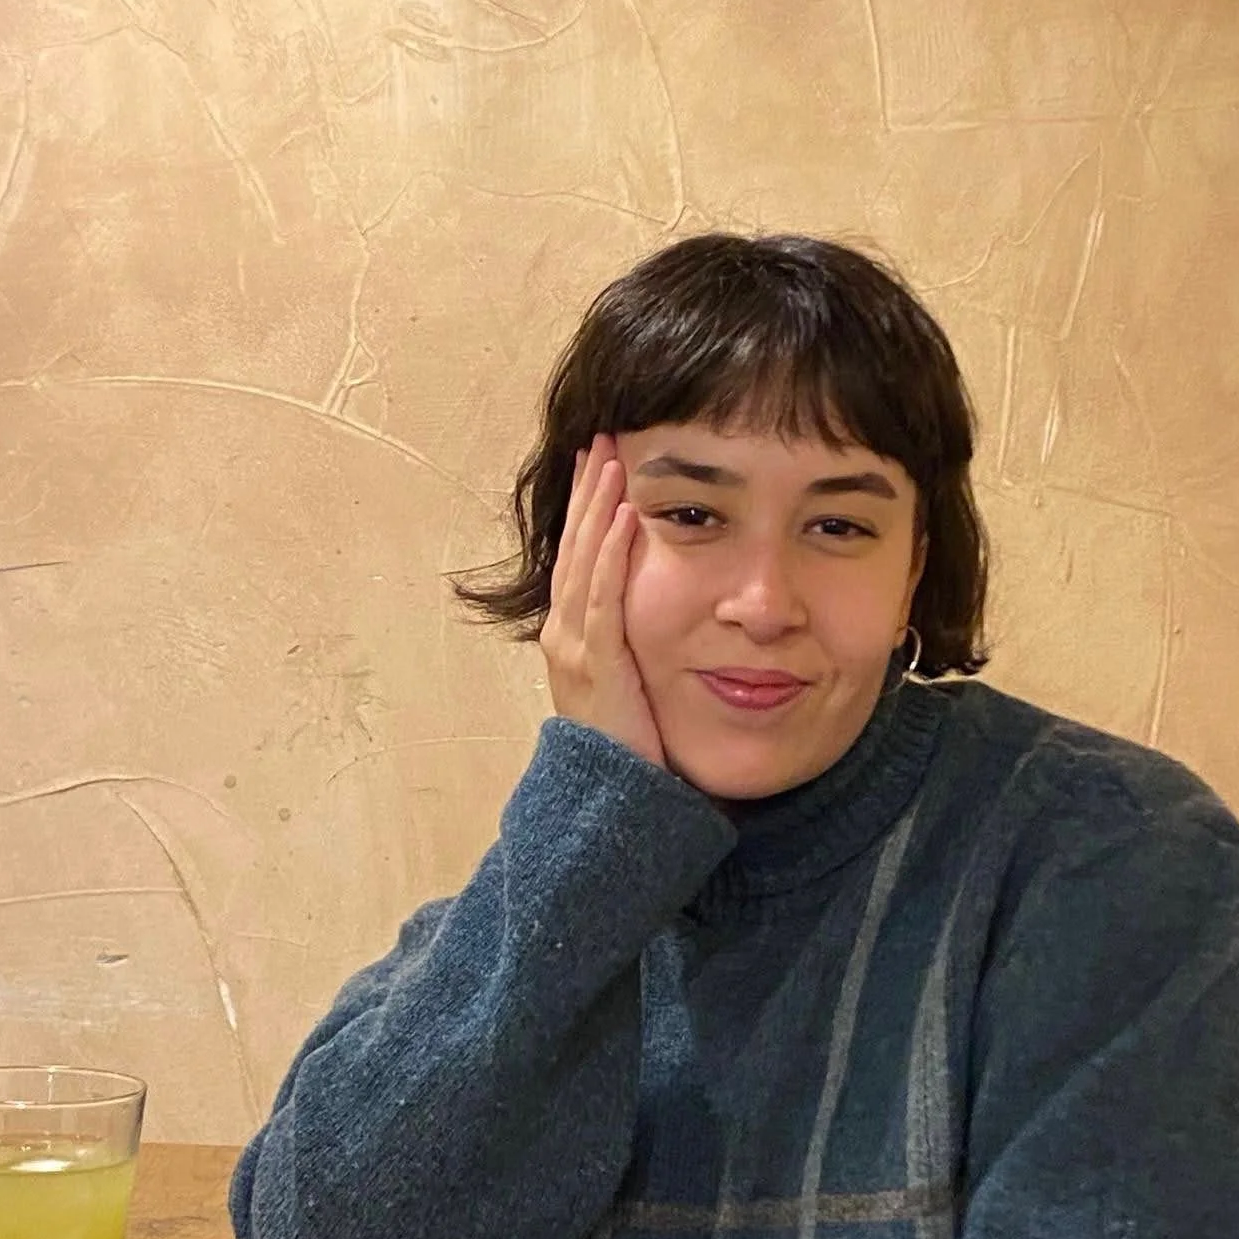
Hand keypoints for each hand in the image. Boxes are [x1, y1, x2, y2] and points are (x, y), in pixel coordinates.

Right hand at [540, 433, 665, 768]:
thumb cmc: (629, 745)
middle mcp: (564, 633)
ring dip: (598, 507)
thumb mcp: (631, 682)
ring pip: (584, 561)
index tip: (602, 459)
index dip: (588, 505)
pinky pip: (602, 597)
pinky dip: (611, 553)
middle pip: (574, 544)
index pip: (579, 553)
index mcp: (572, 634)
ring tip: (612, 459)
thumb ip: (638, 645)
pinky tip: (624, 517)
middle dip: (588, 489)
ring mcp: (574, 647)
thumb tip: (674, 615)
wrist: (611, 802)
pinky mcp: (595, 663)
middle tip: (602, 436)